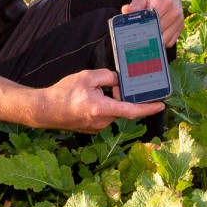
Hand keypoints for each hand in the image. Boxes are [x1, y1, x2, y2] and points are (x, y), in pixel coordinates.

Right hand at [39, 69, 164, 133]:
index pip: (132, 110)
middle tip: (111, 85)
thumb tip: (119, 80)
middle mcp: (102, 121)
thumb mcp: (87, 77)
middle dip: (120, 96)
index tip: (161, 105)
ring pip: (111, 111)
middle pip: (121, 107)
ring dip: (109, 101)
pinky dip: (101, 106)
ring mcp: (96, 128)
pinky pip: (103, 116)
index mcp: (102, 108)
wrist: (44, 110)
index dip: (148, 108)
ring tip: (91, 92)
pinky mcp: (91, 129)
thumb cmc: (64, 93)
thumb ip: (108, 77)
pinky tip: (87, 99)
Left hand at [122, 0, 183, 45]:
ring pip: (165, 40)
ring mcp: (179, 20)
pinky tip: (155, 35)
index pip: (152, 22)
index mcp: (164, 3)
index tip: (134, 33)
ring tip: (146, 35)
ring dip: (155, 40)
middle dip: (147, 36)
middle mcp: (174, 13)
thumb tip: (125, 11)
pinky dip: (162, 41)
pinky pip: (170, 41)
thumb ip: (135, 4)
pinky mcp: (181, 26)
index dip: (142, 29)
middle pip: (158, 32)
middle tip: (137, 36)